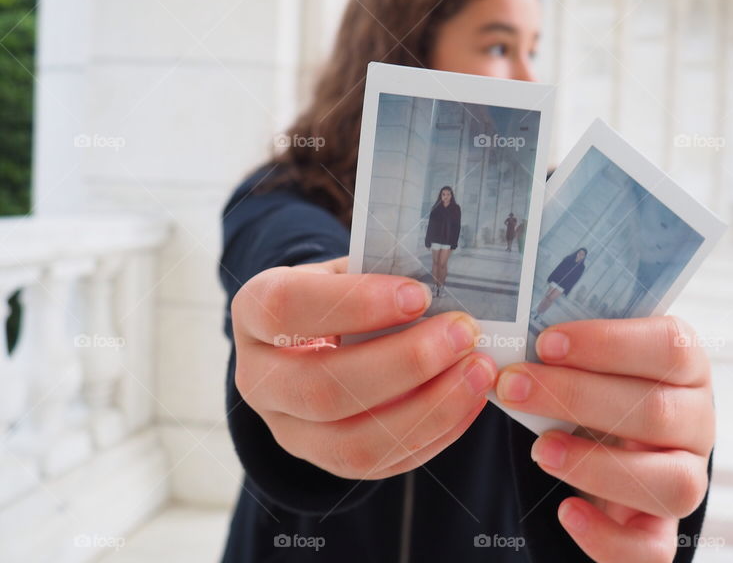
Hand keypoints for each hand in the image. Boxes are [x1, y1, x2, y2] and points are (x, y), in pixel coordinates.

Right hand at [231, 256, 496, 478]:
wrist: (316, 335)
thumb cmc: (339, 292)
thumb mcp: (347, 268)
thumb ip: (382, 273)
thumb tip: (447, 285)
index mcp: (254, 312)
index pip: (287, 309)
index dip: (355, 303)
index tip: (419, 294)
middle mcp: (259, 379)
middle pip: (322, 389)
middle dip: (406, 363)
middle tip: (463, 333)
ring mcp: (288, 430)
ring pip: (353, 443)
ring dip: (429, 409)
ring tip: (478, 372)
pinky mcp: (326, 461)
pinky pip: (383, 465)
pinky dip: (436, 433)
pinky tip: (471, 400)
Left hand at [495, 316, 713, 562]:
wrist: (610, 441)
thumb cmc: (597, 384)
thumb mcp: (592, 357)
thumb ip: (570, 344)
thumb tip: (515, 330)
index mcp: (687, 365)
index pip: (670, 346)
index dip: (609, 344)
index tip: (546, 343)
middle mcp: (697, 421)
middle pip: (657, 411)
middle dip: (576, 397)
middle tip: (513, 386)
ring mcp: (687, 477)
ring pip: (670, 483)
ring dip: (597, 466)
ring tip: (540, 450)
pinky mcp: (663, 529)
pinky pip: (652, 548)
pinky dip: (607, 536)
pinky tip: (566, 512)